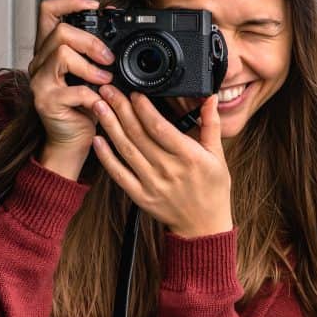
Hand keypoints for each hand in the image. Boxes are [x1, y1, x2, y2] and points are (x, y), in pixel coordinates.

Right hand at [26, 0, 116, 178]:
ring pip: (61, 54)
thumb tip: (117, 26)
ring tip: (106, 81)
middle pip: (59, 32)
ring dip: (90, 67)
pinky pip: (72, 90)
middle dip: (91, 41)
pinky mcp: (46, 102)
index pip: (48, 11)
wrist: (72, 141)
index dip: (70, 1)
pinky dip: (92, 95)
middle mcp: (39, 63)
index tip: (95, 4)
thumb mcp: (93, 75)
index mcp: (49, 50)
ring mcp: (39, 82)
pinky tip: (100, 102)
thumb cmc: (84, 107)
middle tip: (109, 59)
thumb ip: (98, 53)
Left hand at [90, 88, 232, 237]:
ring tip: (99, 106)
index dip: (144, 109)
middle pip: (139, 134)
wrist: (203, 226)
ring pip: (126, 150)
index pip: (161, 127)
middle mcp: (169, 170)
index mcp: (189, 157)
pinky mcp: (140, 196)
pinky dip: (107, 157)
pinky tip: (98, 140)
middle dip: (121, 109)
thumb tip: (210, 98)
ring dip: (110, 126)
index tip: (135, 93)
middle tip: (108, 90)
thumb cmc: (212, 189)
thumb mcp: (218, 156)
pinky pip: (119, 174)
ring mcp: (152, 184)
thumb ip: (211, 125)